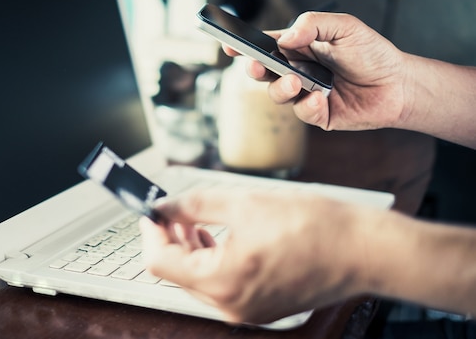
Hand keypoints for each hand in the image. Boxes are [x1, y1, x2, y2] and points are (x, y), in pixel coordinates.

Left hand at [139, 187, 372, 323]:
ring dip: (191, 251)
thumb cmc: (314, 226)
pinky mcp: (260, 308)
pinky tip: (219, 238)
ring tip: (195, 222)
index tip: (152, 211)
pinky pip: (222, 287)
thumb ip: (194, 205)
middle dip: (171, 240)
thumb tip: (165, 207)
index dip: (151, 232)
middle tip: (173, 211)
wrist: (362, 250)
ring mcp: (246, 311)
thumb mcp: (243, 203)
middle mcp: (230, 306)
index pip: (160, 262)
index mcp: (222, 282)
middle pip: (178, 273)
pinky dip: (213, 262)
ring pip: (199, 281)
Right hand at [224, 12, 409, 131]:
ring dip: (282, 89)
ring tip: (295, 83)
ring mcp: (305, 94)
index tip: (228, 45)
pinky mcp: (317, 115)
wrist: (398, 85)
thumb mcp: (345, 27)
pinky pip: (302, 113)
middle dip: (255, 69)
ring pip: (278, 94)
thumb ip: (314, 24)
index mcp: (299, 48)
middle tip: (257, 67)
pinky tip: (322, 99)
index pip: (266, 46)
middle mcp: (297, 71)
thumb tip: (286, 36)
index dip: (244, 47)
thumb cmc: (372, 53)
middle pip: (264, 72)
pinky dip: (309, 106)